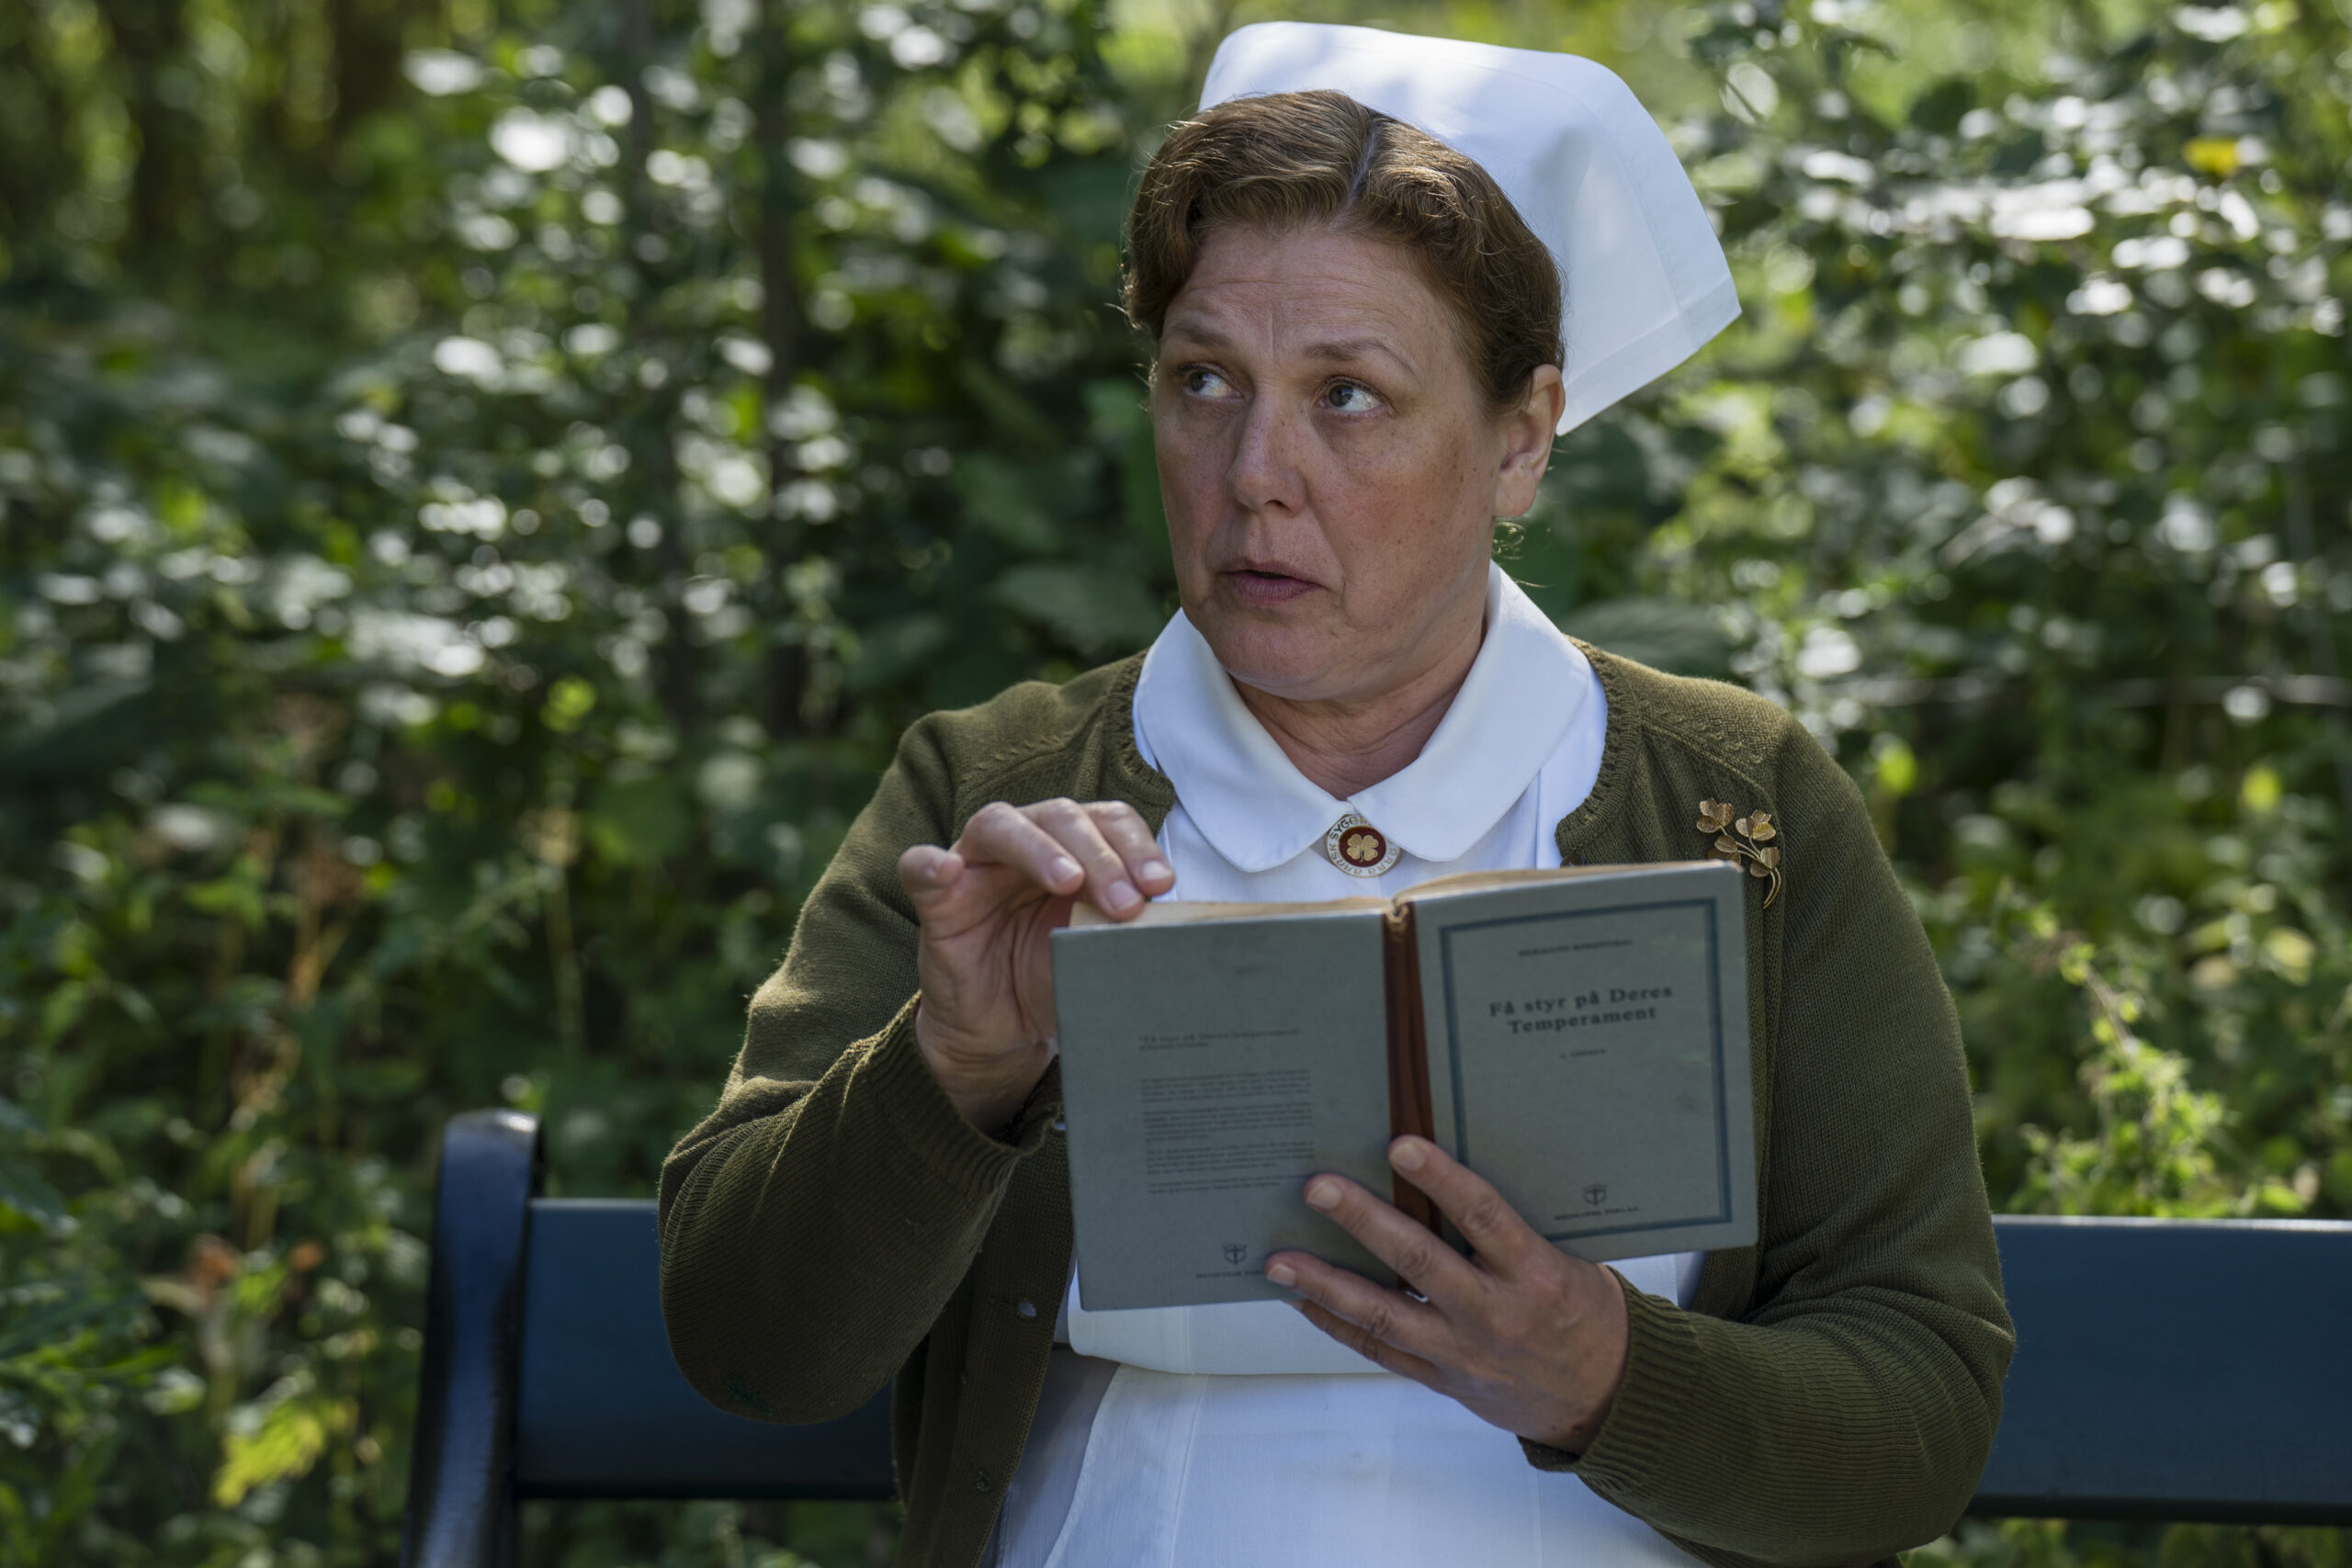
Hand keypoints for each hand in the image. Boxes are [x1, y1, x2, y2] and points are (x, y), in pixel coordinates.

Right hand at [897, 799, 1173, 1133]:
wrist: (1003, 1029)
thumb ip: (1129, 930)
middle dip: (1100, 855)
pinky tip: (948, 869)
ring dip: (1038, 848)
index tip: (1162, 885)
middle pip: (1060, 816)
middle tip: (1126, 904)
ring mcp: (976, 865)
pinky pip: (920, 866)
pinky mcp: (937, 899)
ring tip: (1068, 881)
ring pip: (1000, 824)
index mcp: (1074, 848)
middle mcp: (1026, 843)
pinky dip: (930, 863)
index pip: (1108, 821)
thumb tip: (1184, 928)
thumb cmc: (1054, 977)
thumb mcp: (1099, 953)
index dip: (1136, 846)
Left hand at [1265, 1136, 1630, 1452]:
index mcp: (1535, 1274)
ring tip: (1279, 1259)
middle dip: (1362, 1221)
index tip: (1401, 1145)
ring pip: (1385, 1315)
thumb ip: (1511, 1228)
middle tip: (1317, 1188)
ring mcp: (1463, 1351)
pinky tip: (1303, 1299)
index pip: (1484, 1217)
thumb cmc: (1583, 1312)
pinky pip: (1381, 1350)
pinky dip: (1338, 1324)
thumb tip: (1441, 1174)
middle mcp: (1495, 1314)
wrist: (1603, 1398)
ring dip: (1326, 1283)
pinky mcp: (1443, 1379)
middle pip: (1419, 1262)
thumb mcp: (1567, 1259)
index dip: (1442, 1180)